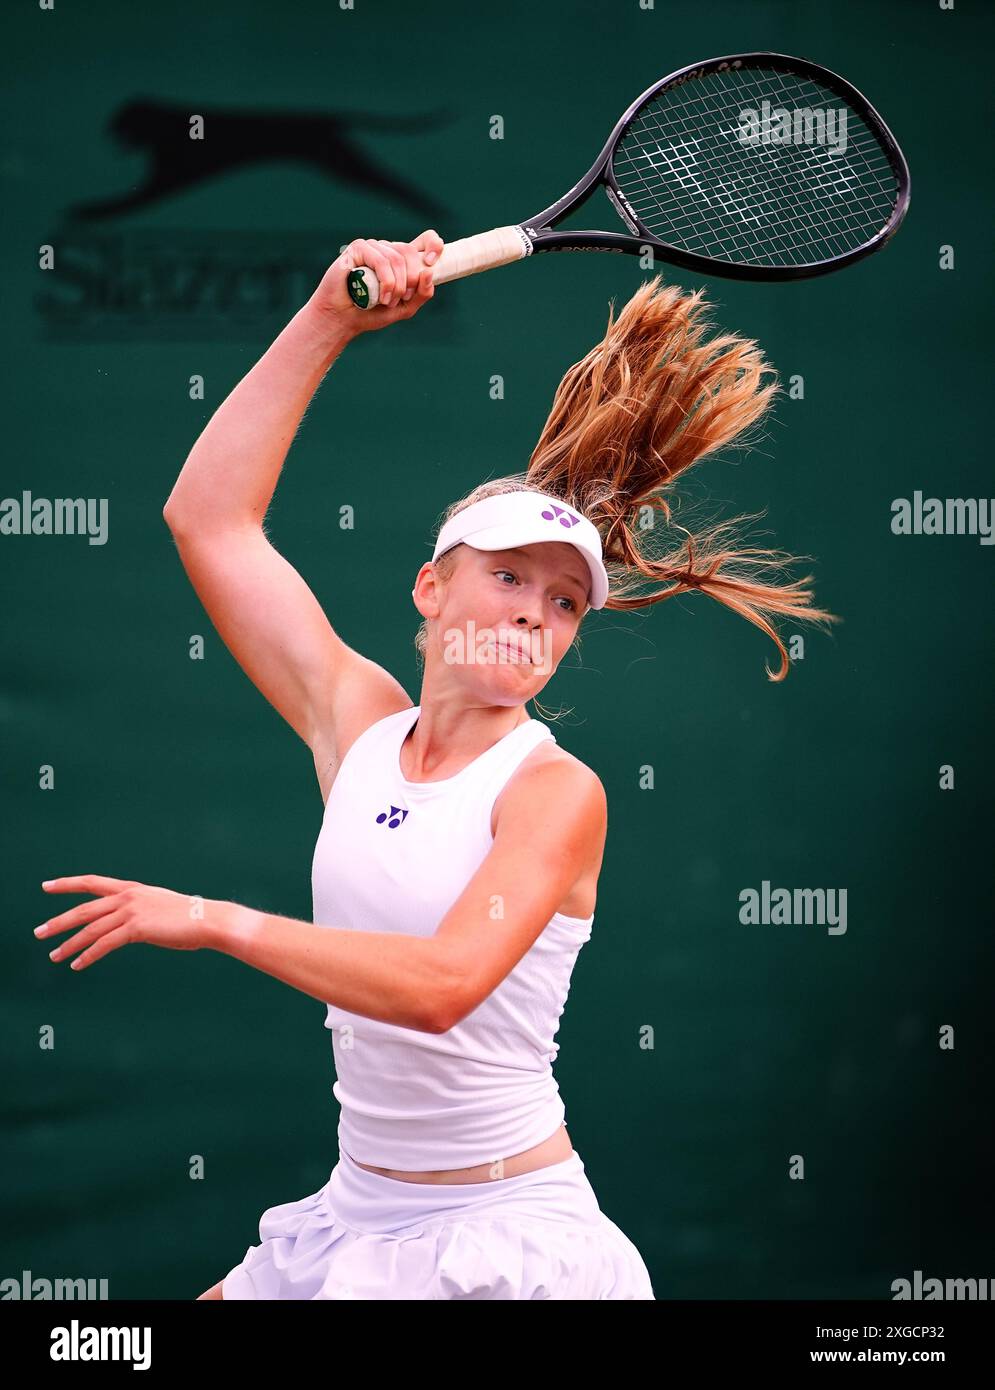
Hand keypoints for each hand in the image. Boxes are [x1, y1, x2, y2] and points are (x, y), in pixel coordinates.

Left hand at [34, 875, 221, 970]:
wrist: (208, 920)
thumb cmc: (188, 918)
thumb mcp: (159, 907)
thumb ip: (140, 911)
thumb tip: (128, 924)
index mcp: (132, 889)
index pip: (92, 882)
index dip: (67, 884)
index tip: (47, 886)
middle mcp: (128, 897)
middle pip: (84, 909)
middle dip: (59, 921)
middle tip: (39, 932)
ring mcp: (131, 912)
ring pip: (90, 929)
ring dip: (69, 944)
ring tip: (54, 955)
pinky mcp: (136, 929)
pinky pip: (104, 944)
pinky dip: (88, 955)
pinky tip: (77, 964)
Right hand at [306, 229, 442, 336]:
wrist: (343, 319)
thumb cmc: (371, 313)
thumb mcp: (405, 307)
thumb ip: (422, 294)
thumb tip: (429, 272)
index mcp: (402, 260)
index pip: (426, 240)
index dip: (434, 245)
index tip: (433, 263)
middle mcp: (388, 250)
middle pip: (410, 252)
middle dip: (411, 279)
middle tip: (401, 298)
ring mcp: (373, 247)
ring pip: (396, 259)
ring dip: (396, 286)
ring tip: (386, 301)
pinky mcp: (358, 249)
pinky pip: (380, 260)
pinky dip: (385, 281)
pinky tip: (379, 296)